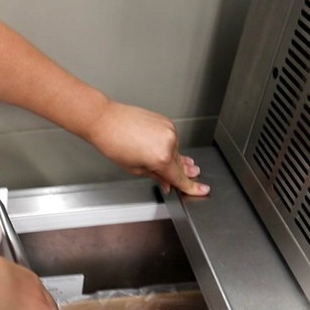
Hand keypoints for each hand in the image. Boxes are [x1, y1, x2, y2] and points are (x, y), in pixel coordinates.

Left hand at [86, 100, 209, 196]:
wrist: (106, 120)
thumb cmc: (114, 143)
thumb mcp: (135, 169)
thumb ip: (157, 177)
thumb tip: (167, 183)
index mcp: (161, 158)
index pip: (180, 177)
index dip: (191, 187)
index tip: (202, 190)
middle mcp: (169, 142)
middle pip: (179, 164)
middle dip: (181, 173)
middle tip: (190, 177)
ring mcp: (169, 130)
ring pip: (176, 151)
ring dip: (173, 158)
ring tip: (167, 162)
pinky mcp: (166, 122)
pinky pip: (171, 139)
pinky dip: (168, 146)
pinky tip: (159, 148)